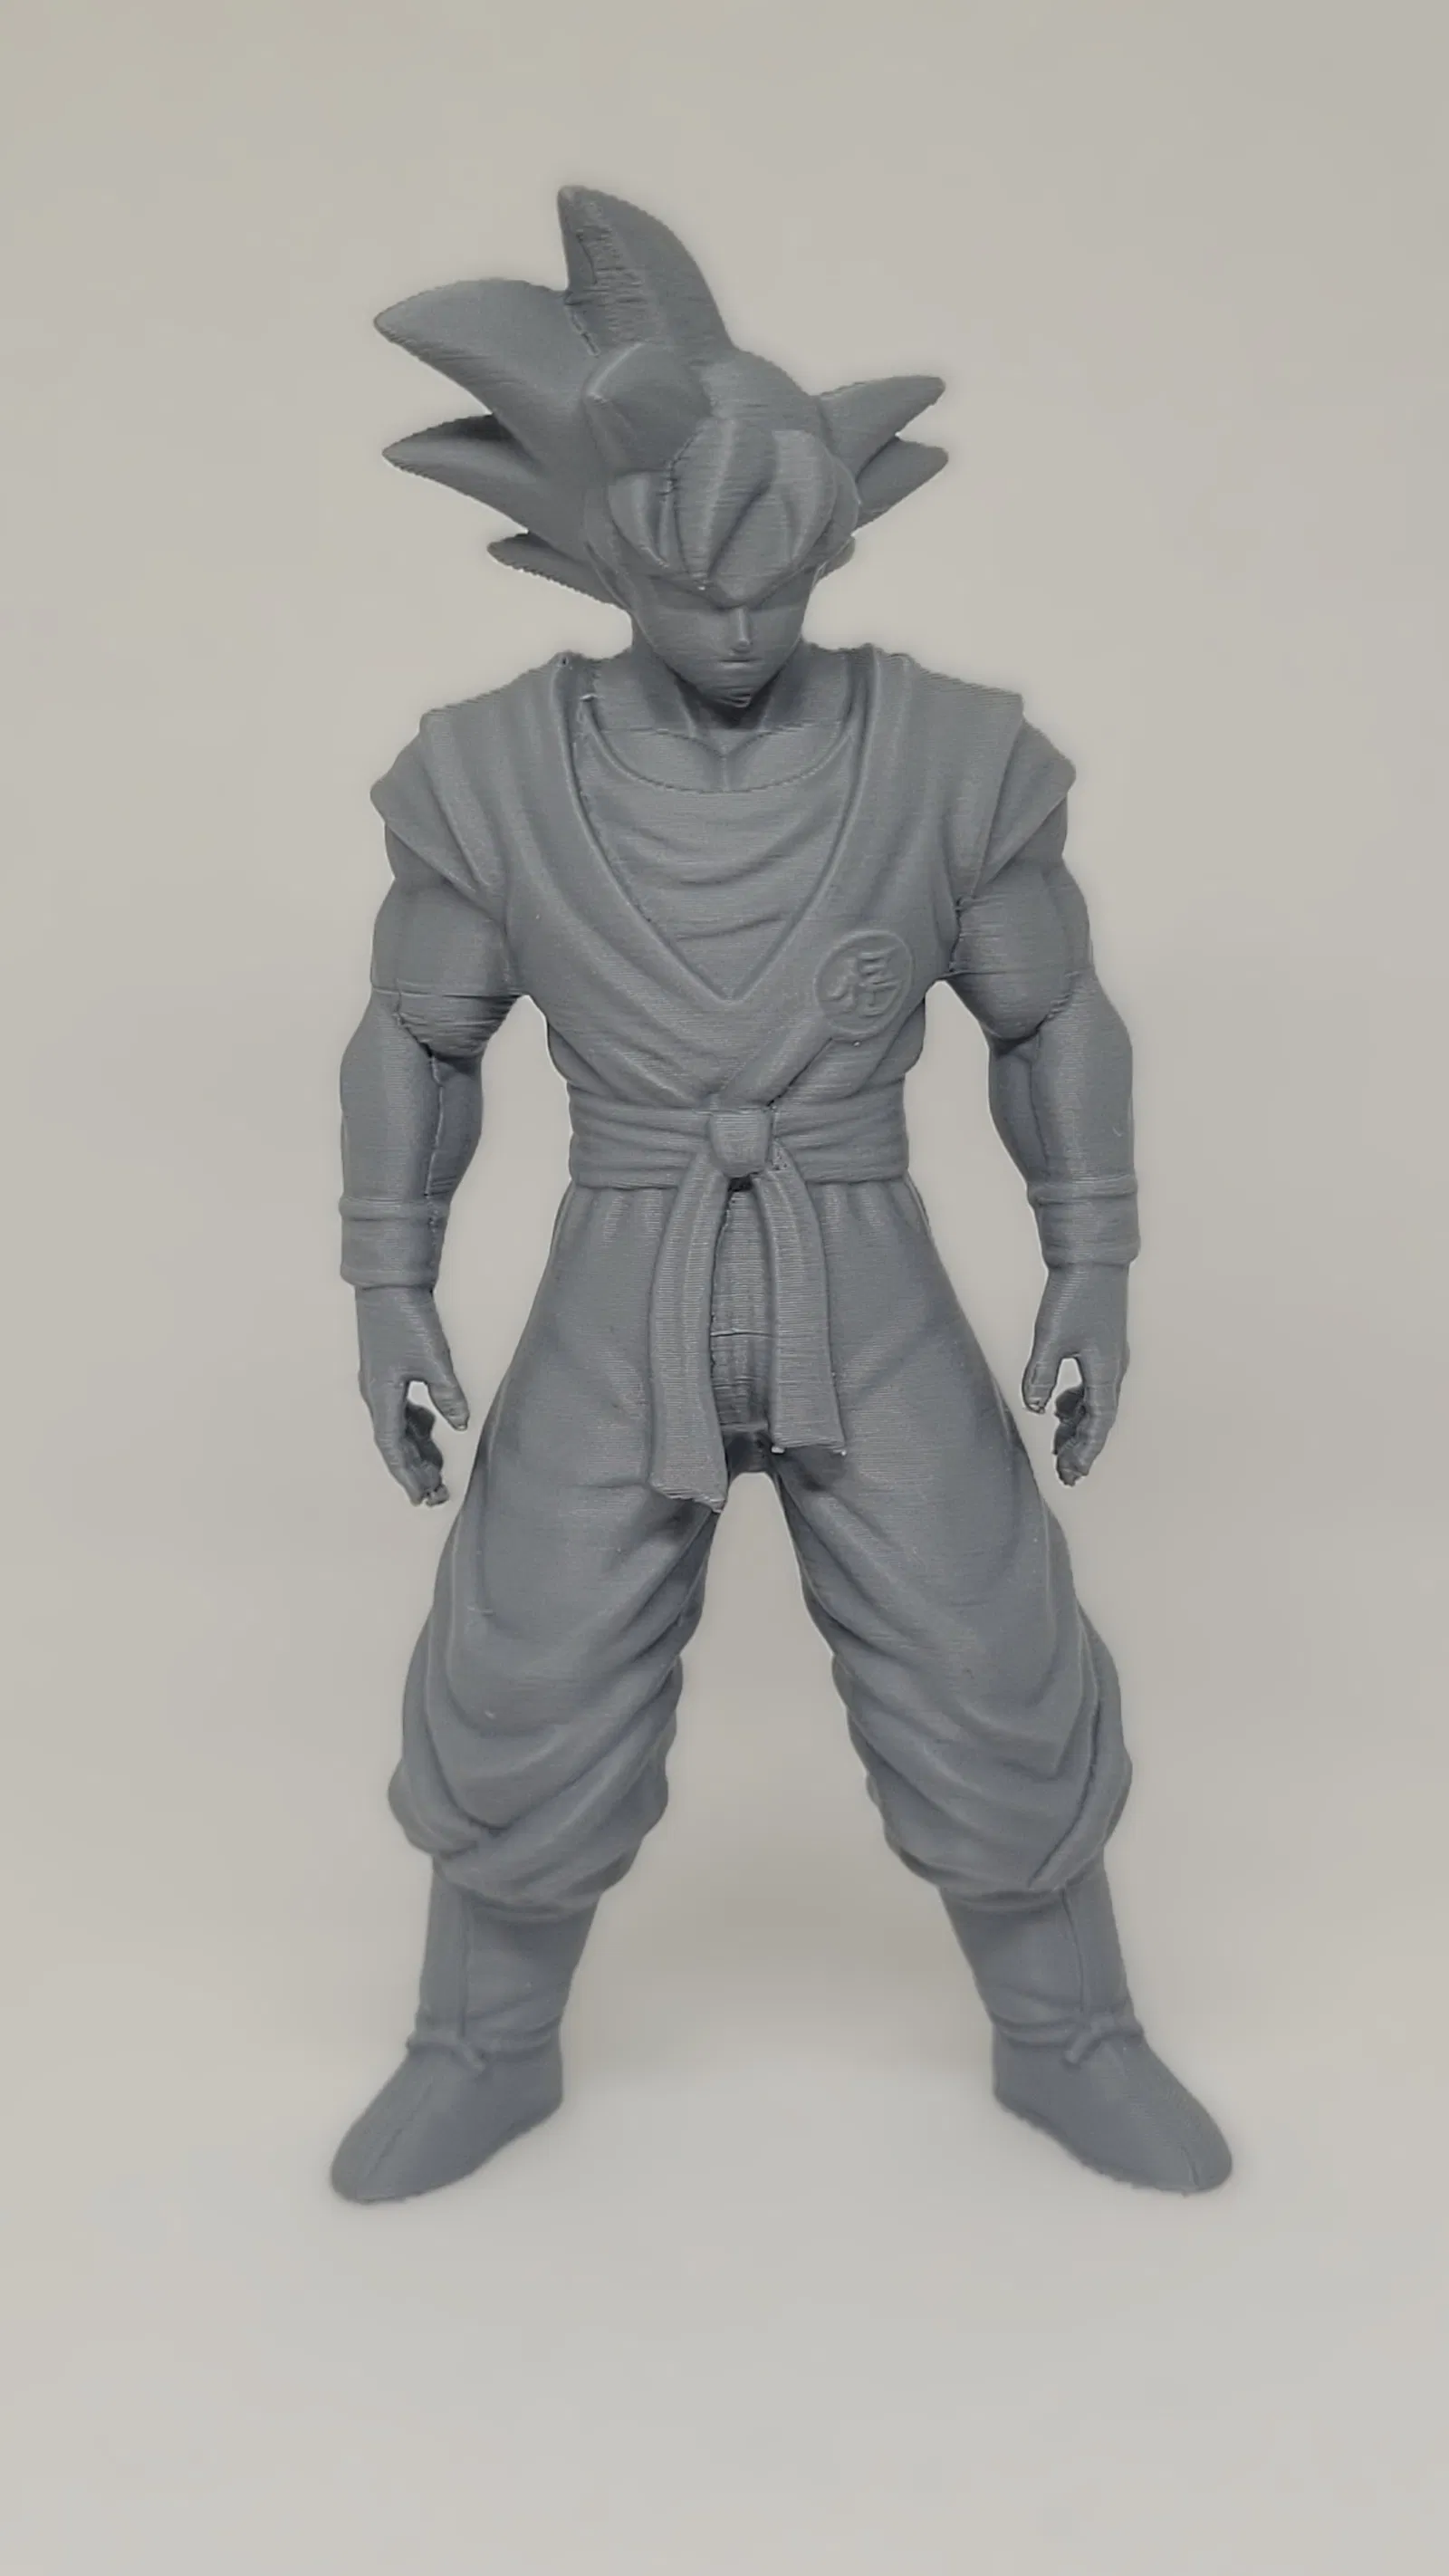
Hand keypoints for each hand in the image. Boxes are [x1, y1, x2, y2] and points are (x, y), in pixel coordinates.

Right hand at [355, 1285, 469, 1504]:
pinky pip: (402, 1411)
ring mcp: (381, 1384)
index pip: (393, 1448)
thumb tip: (460, 1424)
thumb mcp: (433, 1359)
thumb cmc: (405, 1318)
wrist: (388, 1283)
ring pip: (398, 1429)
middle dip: (414, 1472)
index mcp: (381, 1396)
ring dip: (416, 1451)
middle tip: (436, 1496)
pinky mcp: (389, 1372)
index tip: (420, 1499)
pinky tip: (433, 1429)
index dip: (407, 1476)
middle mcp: (376, 1395)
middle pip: (395, 1445)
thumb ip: (447, 1394)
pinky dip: (417, 1426)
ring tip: (437, 1473)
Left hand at [1022, 1264, 1129, 1486]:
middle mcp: (1112, 1368)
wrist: (1090, 1258)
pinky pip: (1091, 1386)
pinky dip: (1076, 1404)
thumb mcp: (1050, 1338)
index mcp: (1105, 1371)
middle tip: (1068, 1475)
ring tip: (1059, 1448)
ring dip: (1079, 1428)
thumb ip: (1041, 1376)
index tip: (1072, 1473)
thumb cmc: (1073, 1295)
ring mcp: (1107, 1356)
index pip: (1099, 1423)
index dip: (1085, 1451)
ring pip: (1096, 1404)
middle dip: (1083, 1448)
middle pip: (1100, 1420)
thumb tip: (1037, 1409)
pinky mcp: (1099, 1345)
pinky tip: (1059, 1409)